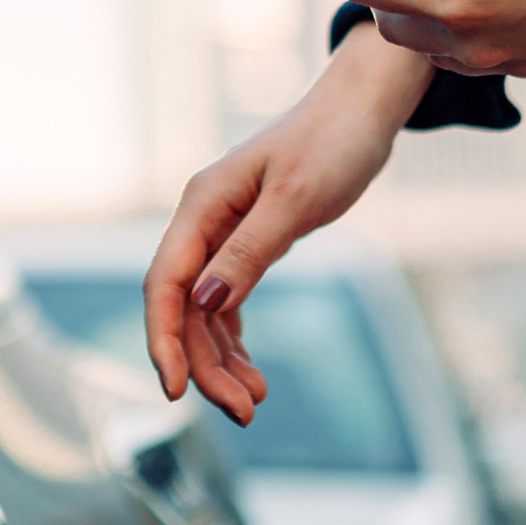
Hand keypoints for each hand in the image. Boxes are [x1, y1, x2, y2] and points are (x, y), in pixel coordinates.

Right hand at [144, 25, 432, 421]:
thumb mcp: (296, 198)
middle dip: (204, 363)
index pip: (166, 282)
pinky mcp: (249, 242)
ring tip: (253, 404)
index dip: (163, 338)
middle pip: (184, 306)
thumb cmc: (332, 143)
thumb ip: (250, 251)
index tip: (176, 390)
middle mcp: (203, 219)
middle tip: (241, 413)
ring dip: (221, 360)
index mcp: (202, 204)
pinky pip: (227, 302)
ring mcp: (223, 232)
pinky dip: (235, 341)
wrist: (362, 111)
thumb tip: (206, 304)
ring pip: (204, 312)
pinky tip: (253, 374)